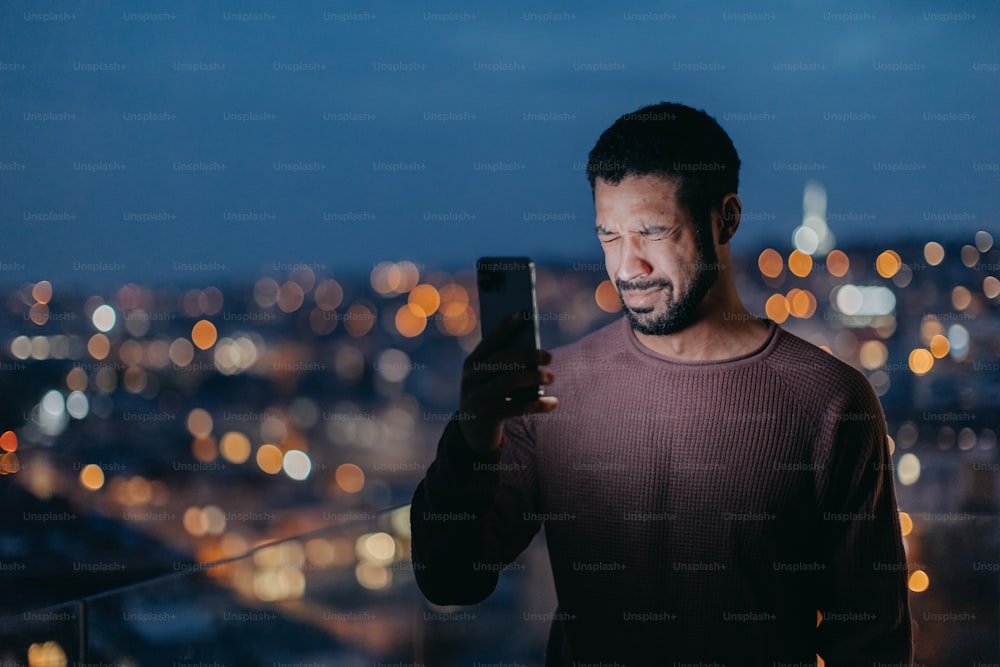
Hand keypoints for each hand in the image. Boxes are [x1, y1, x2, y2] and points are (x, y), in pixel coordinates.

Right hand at [457, 313, 558, 452]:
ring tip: (551, 377)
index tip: (525, 313)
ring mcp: (479, 397)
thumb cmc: (489, 396)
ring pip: (510, 380)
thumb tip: (535, 351)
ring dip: (535, 376)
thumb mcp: (490, 379)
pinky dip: (539, 404)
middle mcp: (472, 377)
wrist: (472, 433)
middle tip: (549, 356)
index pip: (490, 339)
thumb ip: (505, 364)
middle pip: (503, 358)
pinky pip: (519, 406)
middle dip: (529, 354)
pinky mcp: (489, 415)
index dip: (508, 325)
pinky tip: (553, 402)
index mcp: (471, 363)